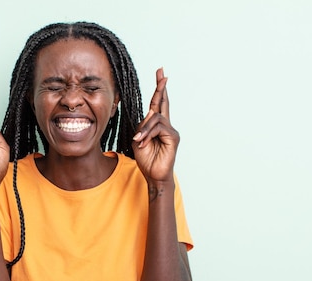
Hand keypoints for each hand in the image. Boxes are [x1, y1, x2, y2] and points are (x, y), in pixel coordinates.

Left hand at [132, 68, 179, 182]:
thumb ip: (142, 127)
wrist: (154, 176)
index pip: (157, 104)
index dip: (159, 89)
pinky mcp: (173, 137)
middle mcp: (166, 125)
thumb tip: (148, 115)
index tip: (160, 74)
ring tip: (138, 140)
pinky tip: (143, 143)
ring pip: (155, 118)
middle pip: (163, 102)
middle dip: (161, 87)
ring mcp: (171, 131)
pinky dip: (148, 135)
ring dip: (144, 129)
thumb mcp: (138, 140)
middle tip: (162, 72)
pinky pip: (158, 128)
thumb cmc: (146, 159)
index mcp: (156, 125)